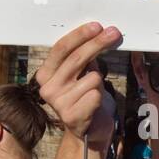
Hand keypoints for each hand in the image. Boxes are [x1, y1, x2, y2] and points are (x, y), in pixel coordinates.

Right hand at [33, 22, 121, 148]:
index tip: (97, 26)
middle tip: (113, 34)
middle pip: (76, 58)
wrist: (87, 131)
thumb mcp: (81, 73)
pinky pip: (96, 94)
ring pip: (92, 77)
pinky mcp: (71, 116)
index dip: (80, 35)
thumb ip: (84, 55)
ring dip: (99, 82)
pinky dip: (99, 97)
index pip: (61, 48)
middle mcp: (47, 88)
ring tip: (93, 92)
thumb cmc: (84, 98)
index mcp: (46, 74)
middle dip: (97, 43)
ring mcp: (58, 103)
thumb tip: (98, 32)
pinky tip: (93, 105)